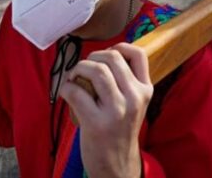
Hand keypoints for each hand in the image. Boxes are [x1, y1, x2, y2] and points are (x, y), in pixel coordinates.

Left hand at [60, 43, 151, 177]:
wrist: (116, 165)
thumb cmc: (119, 130)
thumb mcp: (134, 104)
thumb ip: (126, 81)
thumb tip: (102, 56)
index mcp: (145, 90)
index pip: (138, 54)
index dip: (119, 46)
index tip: (105, 55)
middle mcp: (134, 98)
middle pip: (113, 57)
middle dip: (92, 57)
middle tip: (84, 68)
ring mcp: (117, 110)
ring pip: (96, 70)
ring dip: (78, 69)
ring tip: (74, 78)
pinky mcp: (97, 123)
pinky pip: (76, 91)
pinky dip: (66, 87)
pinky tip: (66, 92)